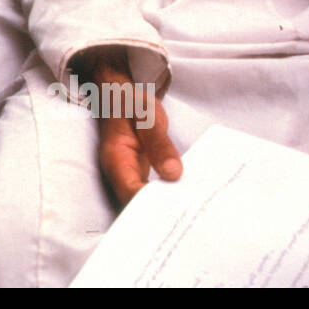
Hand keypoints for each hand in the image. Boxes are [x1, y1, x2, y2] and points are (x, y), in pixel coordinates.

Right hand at [73, 46, 182, 206]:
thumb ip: (160, 143)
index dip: (152, 207)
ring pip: (142, 200)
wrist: (117, 92)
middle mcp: (119, 172)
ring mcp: (128, 173)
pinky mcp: (138, 172)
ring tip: (191, 210)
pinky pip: (149, 190)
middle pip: (136, 204)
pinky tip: (184, 197)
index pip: (131, 193)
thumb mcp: (147, 115)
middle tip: (190, 216)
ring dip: (164, 206)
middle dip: (160, 213)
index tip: (176, 213)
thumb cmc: (129, 101)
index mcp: (116, 159)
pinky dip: (165, 195)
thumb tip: (174, 174)